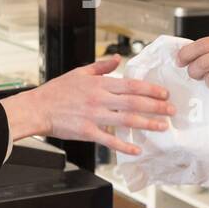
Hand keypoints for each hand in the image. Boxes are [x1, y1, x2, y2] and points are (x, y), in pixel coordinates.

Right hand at [1, 54, 174, 156]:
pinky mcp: (87, 132)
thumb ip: (101, 67)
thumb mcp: (79, 72)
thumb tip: (117, 58)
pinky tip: (137, 149)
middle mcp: (99, 99)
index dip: (150, 89)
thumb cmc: (56, 91)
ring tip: (162, 126)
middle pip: (134, 102)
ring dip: (147, 124)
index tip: (164, 93)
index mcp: (99, 84)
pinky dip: (124, 145)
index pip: (131, 85)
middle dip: (156, 106)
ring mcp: (94, 116)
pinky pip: (109, 140)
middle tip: (171, 110)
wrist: (37, 108)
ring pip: (126, 120)